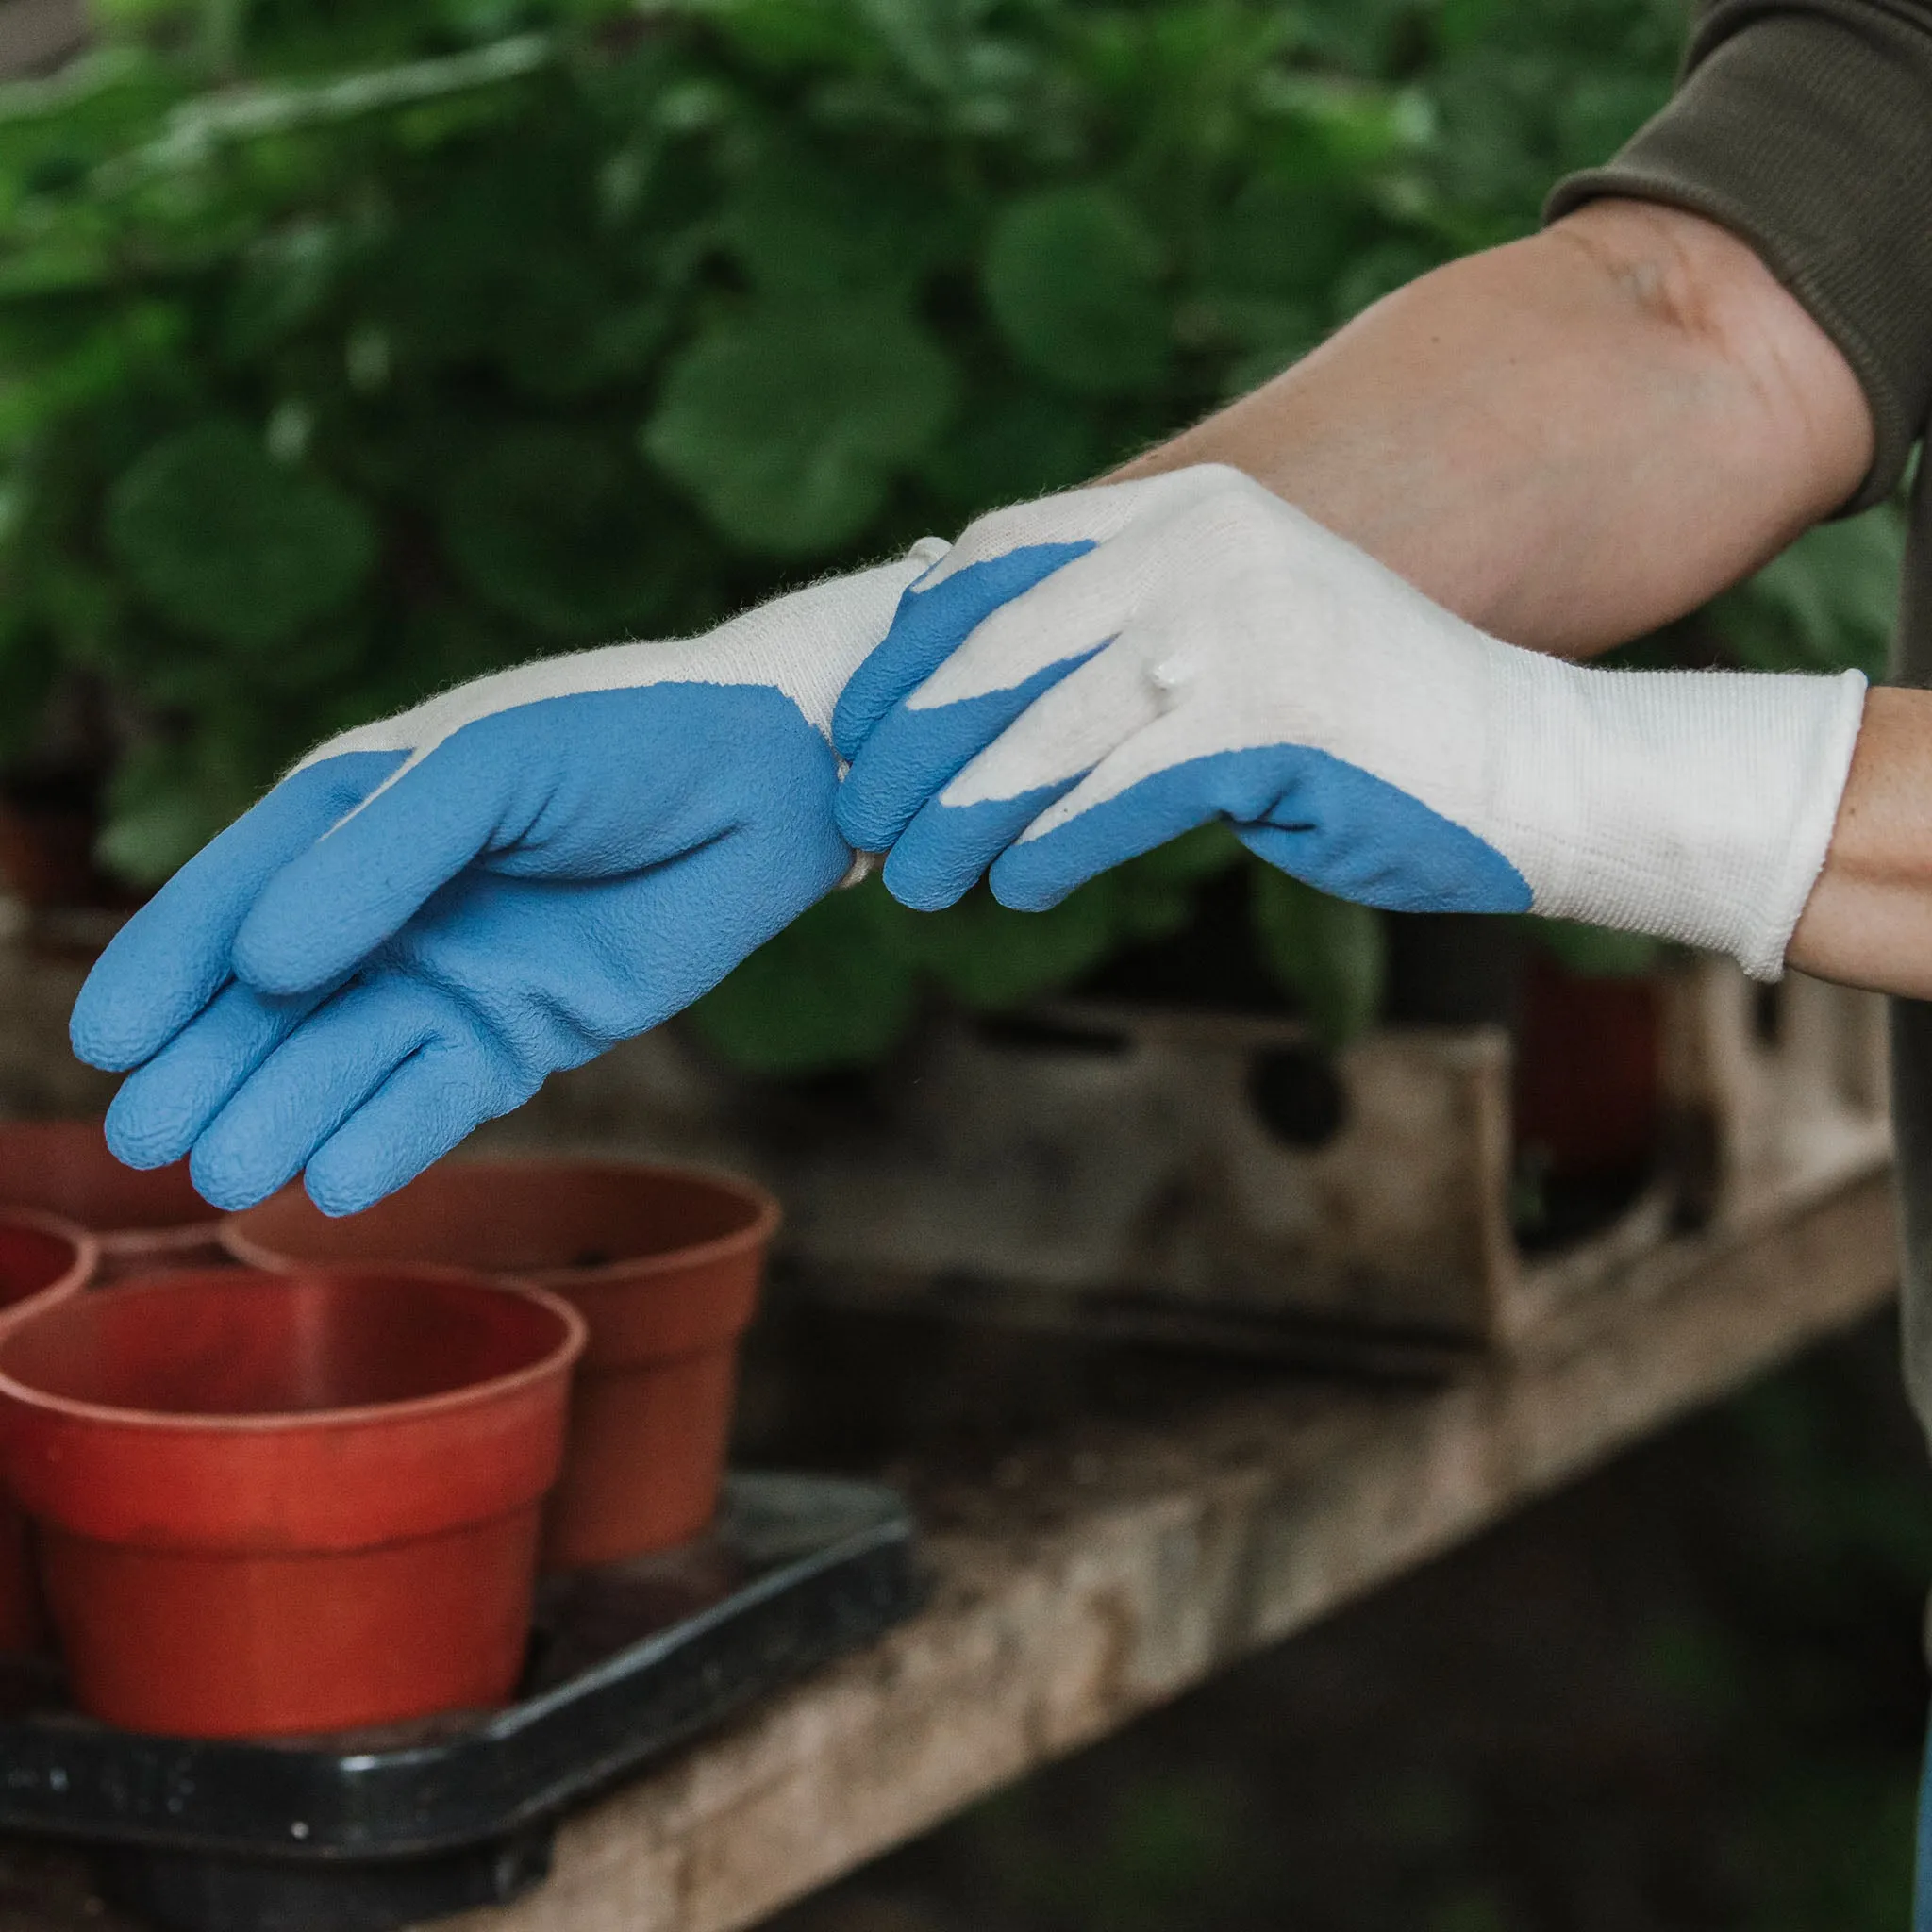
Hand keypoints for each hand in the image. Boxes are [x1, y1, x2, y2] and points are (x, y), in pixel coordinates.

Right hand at [71, 540, 944, 1214]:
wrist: (774, 780)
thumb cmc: (626, 739)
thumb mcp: (490, 771)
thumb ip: (381, 858)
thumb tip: (269, 960)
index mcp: (358, 809)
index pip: (237, 892)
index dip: (172, 964)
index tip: (109, 1042)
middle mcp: (390, 900)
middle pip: (276, 996)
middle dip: (212, 1063)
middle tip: (147, 1141)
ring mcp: (455, 969)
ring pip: (346, 1055)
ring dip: (285, 1111)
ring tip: (224, 1173)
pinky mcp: (525, 1028)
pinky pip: (439, 1090)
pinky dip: (388, 1131)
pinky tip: (334, 1178)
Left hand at [834, 466, 1864, 978]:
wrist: (1523, 766)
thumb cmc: (1354, 725)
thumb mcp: (1227, 639)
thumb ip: (1114, 634)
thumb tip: (954, 690)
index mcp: (1185, 507)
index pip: (998, 562)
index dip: (910, 650)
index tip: (857, 729)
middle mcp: (1204, 544)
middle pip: (998, 652)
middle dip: (908, 751)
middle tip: (860, 827)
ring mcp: (1240, 625)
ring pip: (1040, 736)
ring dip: (958, 822)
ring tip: (916, 883)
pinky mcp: (1271, 722)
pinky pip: (1114, 798)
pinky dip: (1048, 849)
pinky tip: (1016, 887)